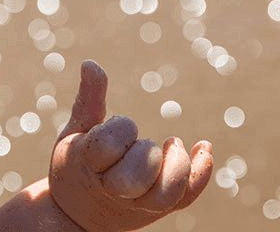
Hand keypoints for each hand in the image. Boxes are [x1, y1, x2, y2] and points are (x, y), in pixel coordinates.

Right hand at [48, 60, 212, 231]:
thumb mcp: (75, 132)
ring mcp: (139, 205)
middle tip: (143, 144)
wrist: (77, 218)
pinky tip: (204, 146)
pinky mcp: (159, 211)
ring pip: (166, 193)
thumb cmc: (75, 167)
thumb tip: (91, 63)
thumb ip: (88, 100)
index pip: (108, 145)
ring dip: (176, 166)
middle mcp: (114, 192)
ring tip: (173, 145)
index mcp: (88, 168)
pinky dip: (201, 172)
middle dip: (144, 155)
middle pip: (138, 177)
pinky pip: (186, 197)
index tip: (118, 128)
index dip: (119, 129)